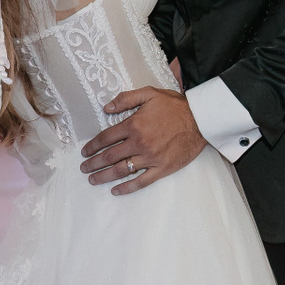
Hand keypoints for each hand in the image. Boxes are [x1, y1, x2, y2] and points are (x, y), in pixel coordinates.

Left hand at [79, 87, 206, 195]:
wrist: (201, 120)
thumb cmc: (175, 106)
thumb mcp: (149, 93)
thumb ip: (126, 99)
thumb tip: (106, 108)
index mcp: (133, 125)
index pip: (106, 138)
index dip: (92, 146)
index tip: (84, 151)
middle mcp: (139, 143)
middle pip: (109, 156)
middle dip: (93, 163)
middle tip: (84, 168)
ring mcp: (150, 158)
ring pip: (121, 170)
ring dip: (104, 176)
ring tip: (93, 180)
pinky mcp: (162, 169)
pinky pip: (141, 181)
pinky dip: (127, 187)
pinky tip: (116, 190)